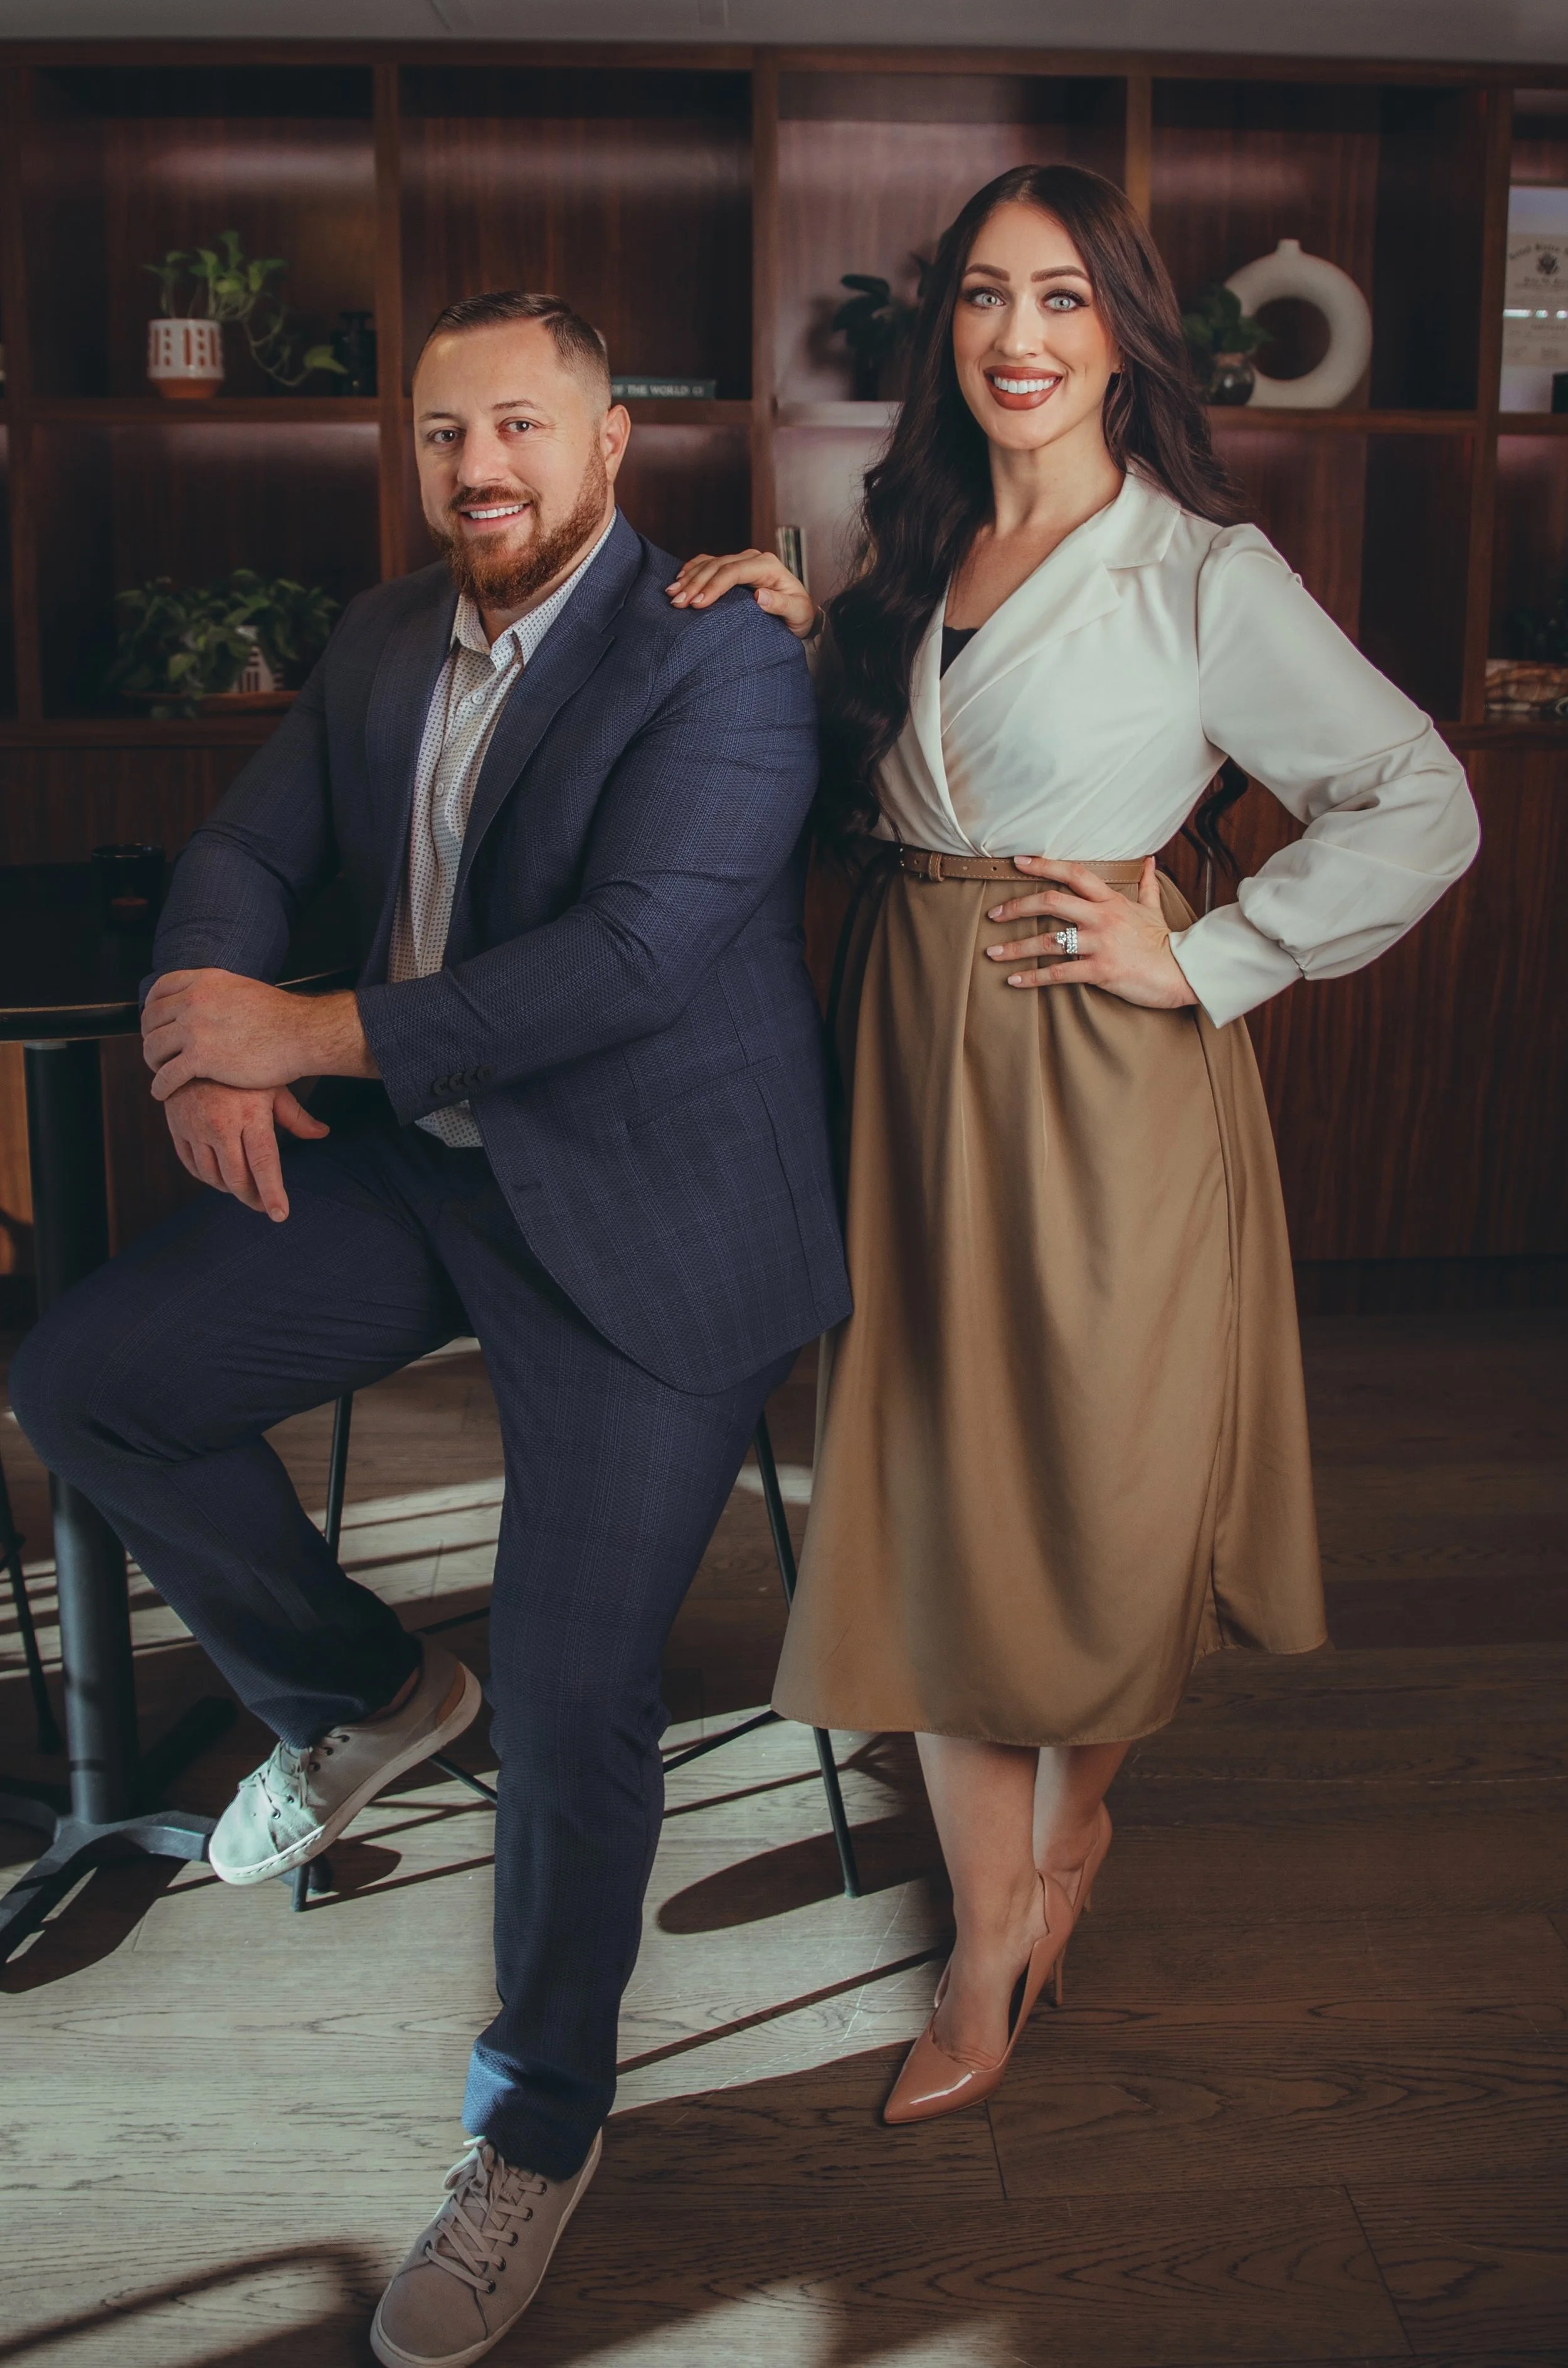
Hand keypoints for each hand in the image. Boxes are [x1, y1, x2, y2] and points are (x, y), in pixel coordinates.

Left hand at [142, 971, 374, 1100]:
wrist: (302, 1034)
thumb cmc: (282, 1017)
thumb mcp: (243, 990)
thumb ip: (219, 993)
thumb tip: (211, 998)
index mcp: (205, 981)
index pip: (161, 989)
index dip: (152, 1007)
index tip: (154, 1022)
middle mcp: (194, 1001)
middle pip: (152, 1019)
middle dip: (150, 1037)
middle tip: (158, 1052)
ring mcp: (195, 1029)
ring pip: (154, 1047)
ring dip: (153, 1062)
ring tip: (161, 1072)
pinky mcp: (201, 1059)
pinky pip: (167, 1075)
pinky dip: (160, 1087)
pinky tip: (162, 1093)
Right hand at [163, 1080, 328, 1222]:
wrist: (197, 1047)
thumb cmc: (244, 1068)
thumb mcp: (273, 1087)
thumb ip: (296, 1116)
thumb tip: (322, 1134)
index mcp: (250, 1116)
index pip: (263, 1164)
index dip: (272, 1193)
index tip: (279, 1216)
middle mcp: (220, 1125)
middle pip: (236, 1178)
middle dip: (251, 1197)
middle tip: (262, 1204)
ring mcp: (195, 1128)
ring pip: (212, 1176)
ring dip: (229, 1188)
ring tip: (243, 1188)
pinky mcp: (176, 1127)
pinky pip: (191, 1165)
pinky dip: (206, 1177)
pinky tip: (219, 1176)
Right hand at [666, 549, 819, 639]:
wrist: (800, 612)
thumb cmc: (799, 615)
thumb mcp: (797, 613)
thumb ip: (781, 604)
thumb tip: (759, 595)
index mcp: (767, 566)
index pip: (734, 571)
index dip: (713, 585)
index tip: (697, 604)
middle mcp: (753, 559)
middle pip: (717, 566)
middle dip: (695, 584)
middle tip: (677, 602)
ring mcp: (741, 561)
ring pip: (709, 563)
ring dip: (689, 577)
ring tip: (671, 594)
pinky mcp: (733, 567)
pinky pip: (708, 563)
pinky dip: (692, 571)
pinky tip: (678, 581)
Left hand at [985, 858, 1198, 1008]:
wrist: (1183, 971)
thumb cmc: (1165, 941)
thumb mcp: (1154, 908)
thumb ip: (1146, 885)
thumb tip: (1149, 861)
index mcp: (1111, 901)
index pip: (1074, 874)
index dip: (1044, 865)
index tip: (1018, 862)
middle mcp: (1102, 918)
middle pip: (1051, 902)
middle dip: (1017, 907)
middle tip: (993, 914)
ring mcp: (1100, 944)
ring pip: (1049, 941)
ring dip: (1016, 947)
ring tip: (993, 952)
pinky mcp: (1100, 971)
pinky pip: (1059, 973)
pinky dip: (1033, 978)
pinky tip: (1014, 981)